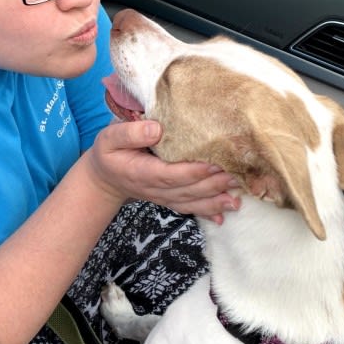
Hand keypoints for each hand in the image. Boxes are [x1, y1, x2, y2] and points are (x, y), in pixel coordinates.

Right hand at [86, 119, 240, 222]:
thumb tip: (157, 129)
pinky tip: (225, 214)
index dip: (194, 171)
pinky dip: (208, 212)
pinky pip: (190, 208)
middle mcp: (155, 189)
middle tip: (237, 175)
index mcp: (142, 172)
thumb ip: (129, 133)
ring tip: (237, 196)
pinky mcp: (169, 200)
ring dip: (215, 200)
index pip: (171, 174)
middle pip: (188, 189)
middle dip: (213, 184)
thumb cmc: (109, 154)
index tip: (215, 163)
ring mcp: (163, 197)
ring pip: (192, 202)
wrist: (105, 179)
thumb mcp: (109, 138)